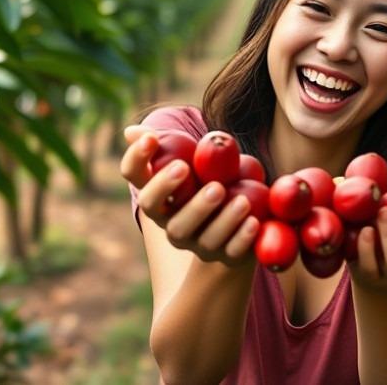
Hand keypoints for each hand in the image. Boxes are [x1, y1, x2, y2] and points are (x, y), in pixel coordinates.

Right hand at [119, 125, 258, 265]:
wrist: (246, 218)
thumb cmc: (215, 178)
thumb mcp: (197, 159)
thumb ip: (172, 143)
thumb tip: (131, 132)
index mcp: (159, 192)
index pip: (133, 175)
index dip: (136, 157)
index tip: (151, 138)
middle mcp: (169, 220)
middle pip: (155, 210)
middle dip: (169, 188)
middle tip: (187, 169)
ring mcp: (196, 242)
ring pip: (198, 237)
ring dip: (220, 218)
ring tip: (242, 200)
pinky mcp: (225, 256)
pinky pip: (231, 252)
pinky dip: (242, 238)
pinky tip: (255, 222)